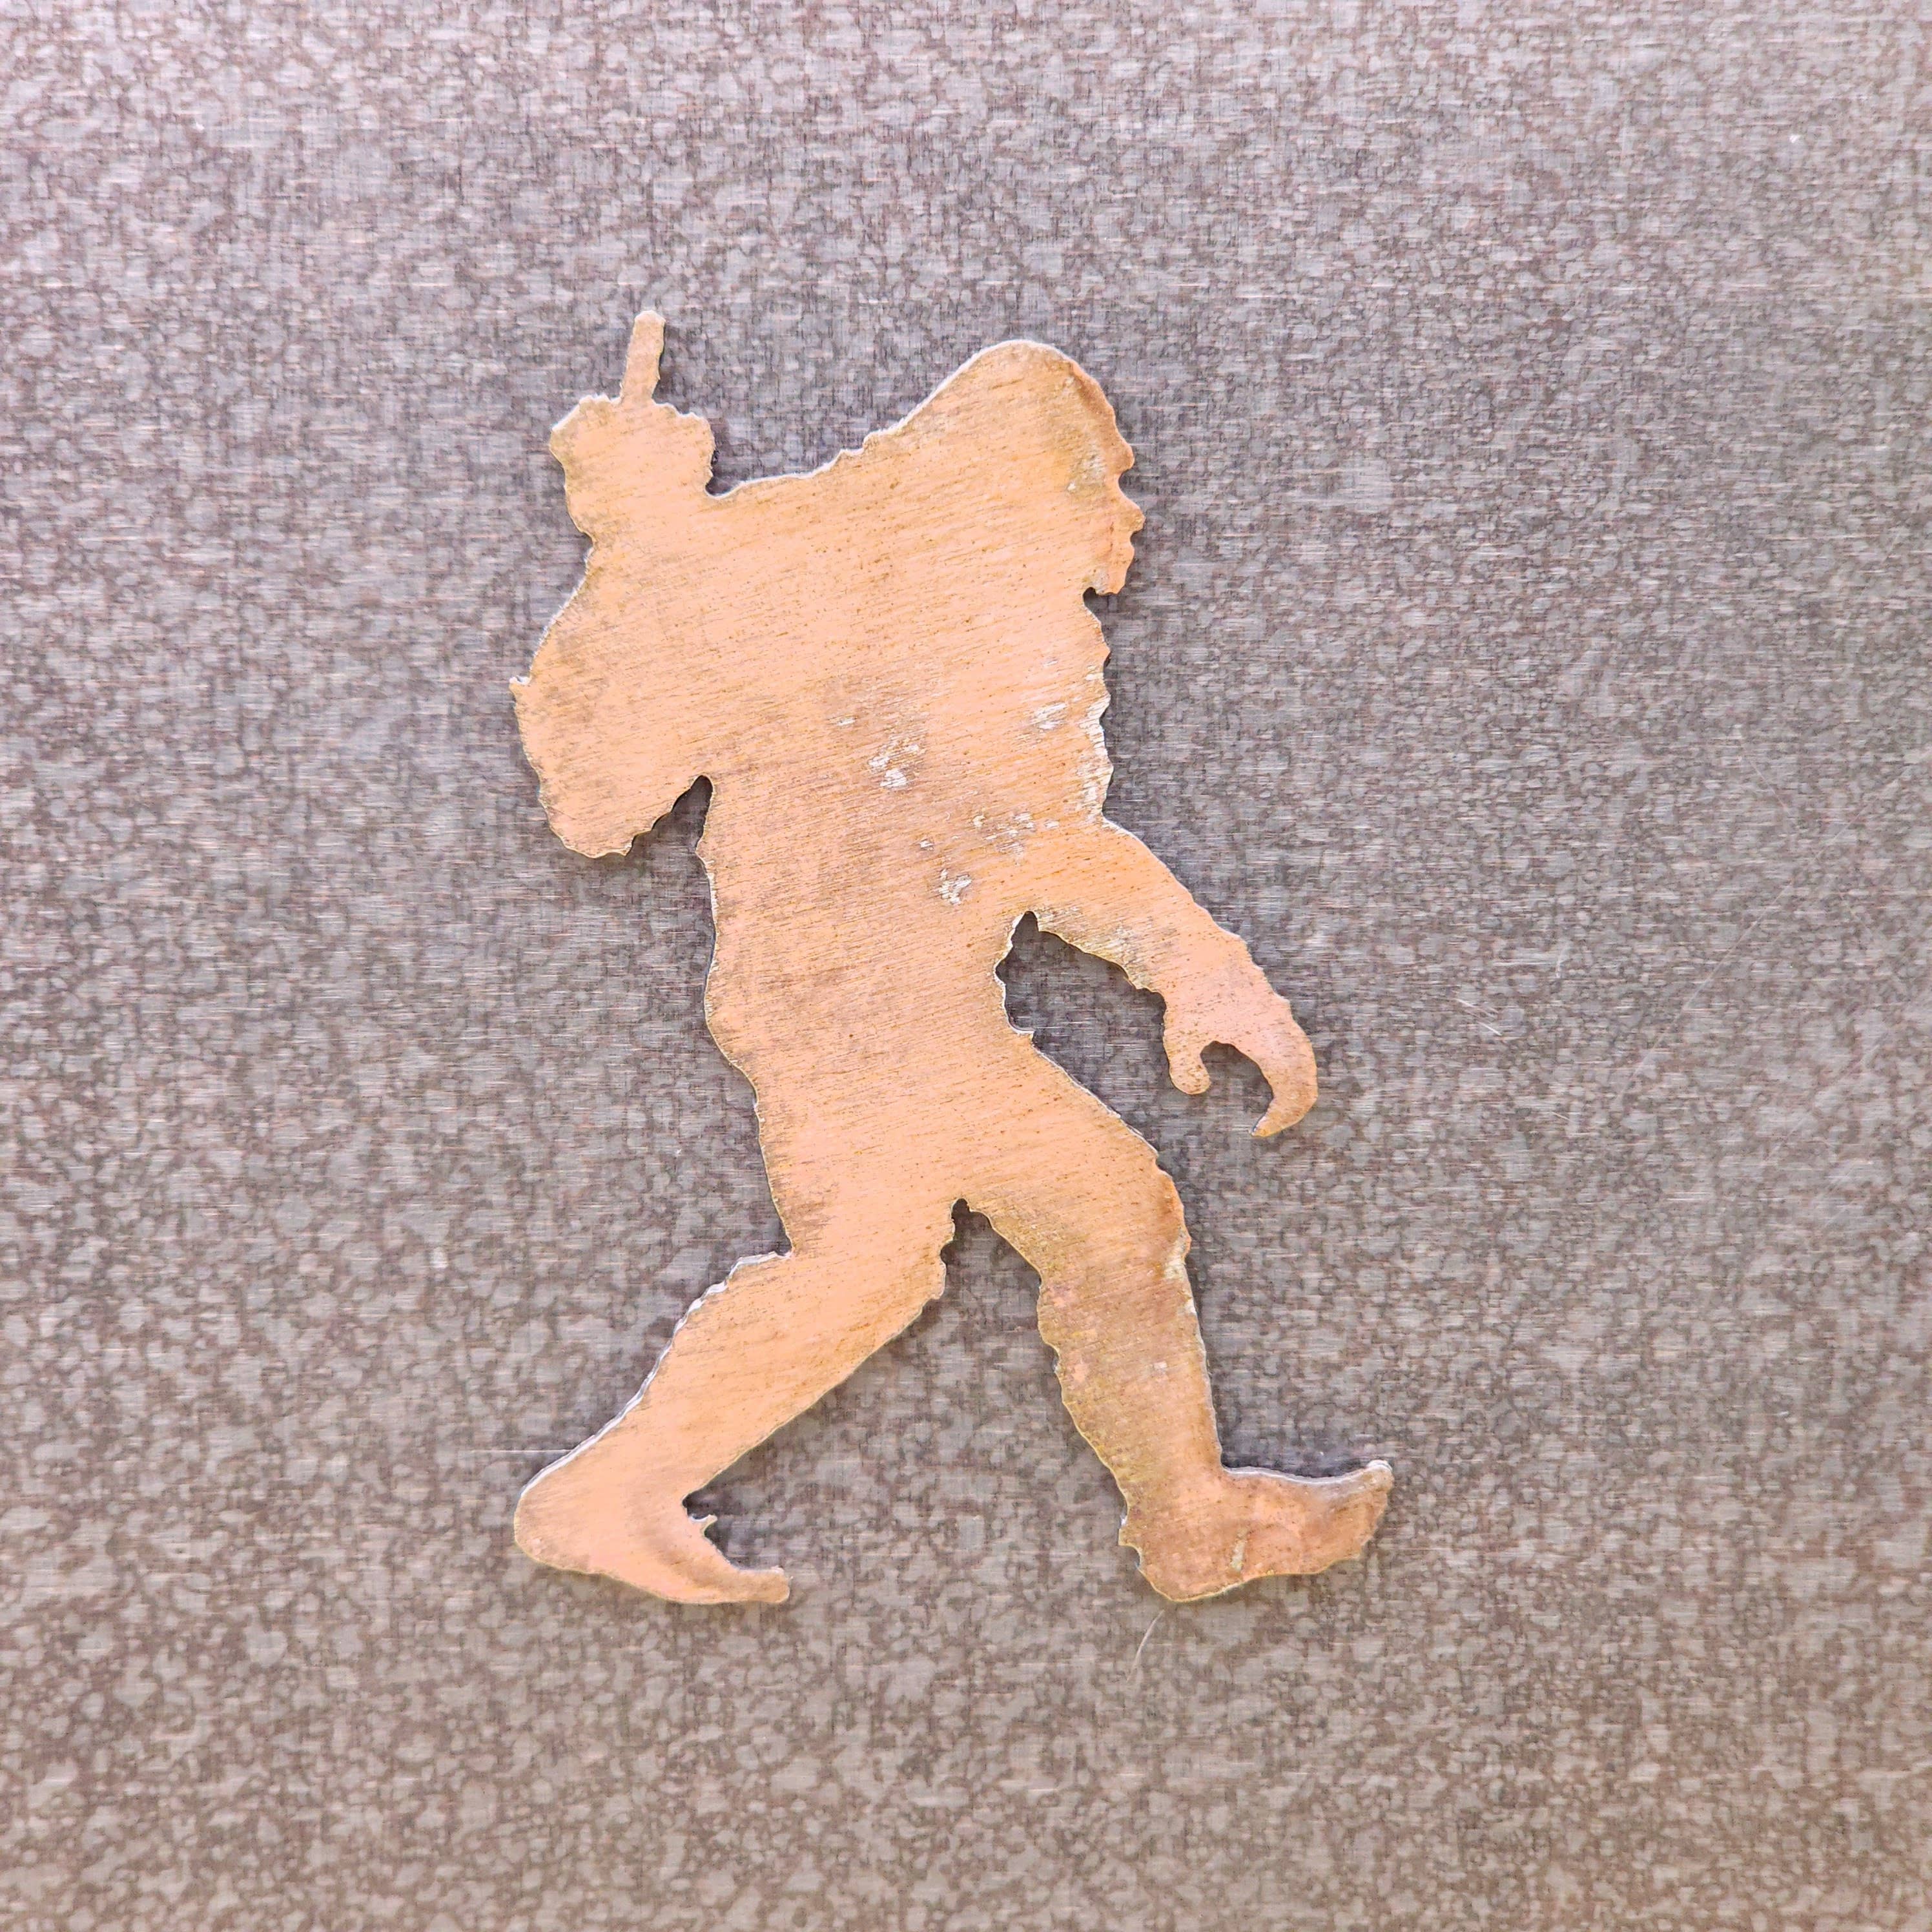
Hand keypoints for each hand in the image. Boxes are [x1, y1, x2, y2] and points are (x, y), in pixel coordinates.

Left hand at [1162, 961, 1317, 1137]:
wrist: (1194, 948)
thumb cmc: (1187, 992)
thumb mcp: (1180, 1037)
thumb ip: (1187, 1070)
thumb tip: (1200, 1089)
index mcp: (1266, 1037)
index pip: (1291, 1086)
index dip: (1283, 1114)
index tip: (1261, 1130)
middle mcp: (1280, 1024)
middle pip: (1306, 1072)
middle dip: (1297, 1103)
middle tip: (1278, 1122)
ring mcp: (1278, 1011)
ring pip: (1304, 1054)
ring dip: (1298, 1082)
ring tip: (1282, 1104)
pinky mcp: (1271, 1002)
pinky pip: (1295, 1039)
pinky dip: (1293, 1062)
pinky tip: (1277, 1071)